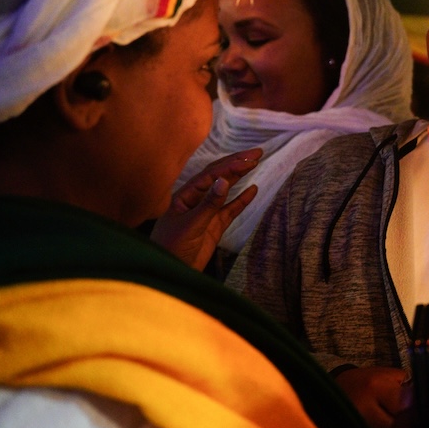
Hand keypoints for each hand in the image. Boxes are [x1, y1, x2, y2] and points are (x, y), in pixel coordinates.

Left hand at [151, 148, 260, 269]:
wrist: (170, 274)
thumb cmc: (171, 248)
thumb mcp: (190, 226)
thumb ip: (208, 204)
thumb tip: (224, 181)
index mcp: (184, 196)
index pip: (210, 175)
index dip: (230, 166)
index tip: (249, 160)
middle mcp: (195, 200)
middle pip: (218, 176)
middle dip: (236, 163)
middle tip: (257, 152)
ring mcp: (205, 213)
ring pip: (225, 190)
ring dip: (239, 176)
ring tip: (256, 163)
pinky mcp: (213, 226)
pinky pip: (230, 209)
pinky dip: (242, 200)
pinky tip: (253, 189)